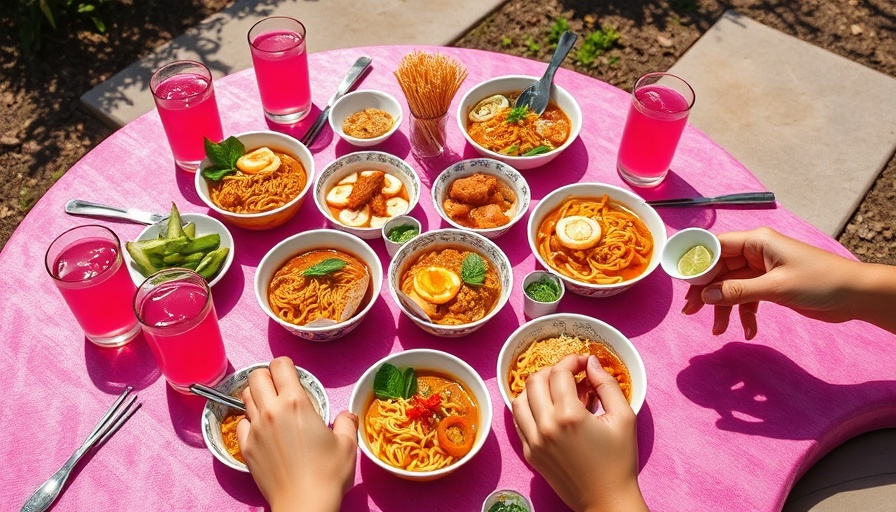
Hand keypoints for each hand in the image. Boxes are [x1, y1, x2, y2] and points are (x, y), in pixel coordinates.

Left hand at [236, 357, 357, 511]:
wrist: (304, 504)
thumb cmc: (327, 474)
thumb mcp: (347, 444)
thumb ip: (347, 422)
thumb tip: (347, 416)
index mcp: (296, 402)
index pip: (280, 365)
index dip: (287, 367)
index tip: (294, 377)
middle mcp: (271, 410)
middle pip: (256, 376)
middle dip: (268, 376)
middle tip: (281, 389)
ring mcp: (255, 429)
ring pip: (245, 396)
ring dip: (258, 396)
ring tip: (272, 408)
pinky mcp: (246, 447)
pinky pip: (241, 422)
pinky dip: (250, 420)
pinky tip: (264, 431)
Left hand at [512, 354, 646, 511]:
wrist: (606, 500)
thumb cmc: (619, 461)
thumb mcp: (624, 418)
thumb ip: (607, 384)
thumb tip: (591, 362)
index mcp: (569, 415)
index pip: (559, 372)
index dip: (572, 360)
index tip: (583, 362)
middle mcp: (545, 426)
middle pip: (535, 380)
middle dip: (553, 370)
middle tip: (570, 375)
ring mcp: (533, 441)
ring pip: (519, 398)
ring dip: (536, 388)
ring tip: (555, 390)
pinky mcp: (529, 453)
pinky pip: (518, 420)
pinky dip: (528, 407)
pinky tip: (546, 409)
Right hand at [682, 227, 867, 338]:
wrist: (855, 295)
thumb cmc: (819, 282)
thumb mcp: (775, 287)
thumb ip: (737, 292)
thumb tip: (705, 296)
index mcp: (757, 241)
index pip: (715, 247)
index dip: (696, 263)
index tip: (681, 283)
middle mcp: (756, 252)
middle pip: (720, 269)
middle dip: (706, 292)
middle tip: (691, 312)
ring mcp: (763, 270)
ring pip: (731, 287)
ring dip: (724, 308)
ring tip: (718, 330)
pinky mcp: (771, 286)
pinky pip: (747, 298)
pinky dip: (745, 313)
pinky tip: (748, 330)